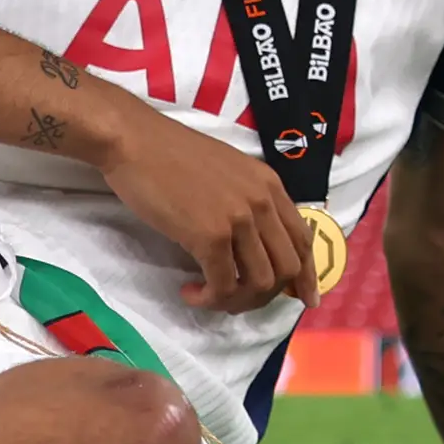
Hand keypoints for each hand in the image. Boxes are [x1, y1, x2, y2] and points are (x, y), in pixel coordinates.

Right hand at [97, 111, 320, 313]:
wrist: (136, 142)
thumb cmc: (172, 155)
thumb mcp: (229, 172)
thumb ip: (248, 201)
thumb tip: (255, 243)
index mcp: (270, 185)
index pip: (303, 240)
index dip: (307, 275)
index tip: (305, 299)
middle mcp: (262, 202)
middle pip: (287, 268)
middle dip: (266, 295)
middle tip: (236, 300)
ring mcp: (239, 219)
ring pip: (260, 283)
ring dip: (237, 301)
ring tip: (210, 295)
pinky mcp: (210, 236)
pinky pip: (224, 286)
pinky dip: (209, 299)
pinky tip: (190, 292)